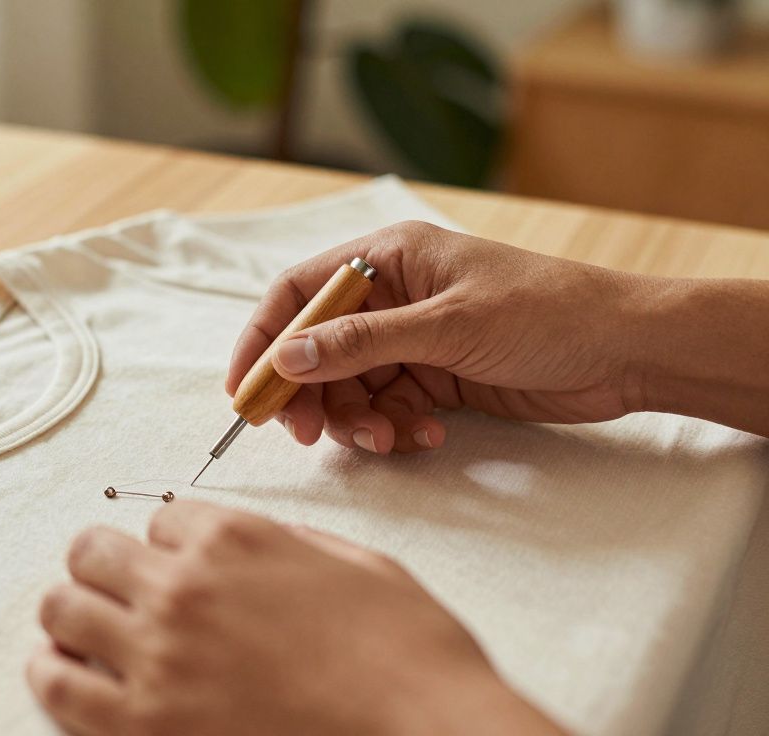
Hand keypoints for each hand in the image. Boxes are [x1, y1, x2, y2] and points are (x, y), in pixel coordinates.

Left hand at [27, 501, 563, 734]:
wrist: (427, 730)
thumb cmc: (406, 654)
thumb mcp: (355, 562)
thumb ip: (284, 542)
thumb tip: (248, 541)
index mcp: (233, 536)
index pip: (156, 519)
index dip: (169, 544)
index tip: (179, 566)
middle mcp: (182, 586)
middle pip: (90, 552)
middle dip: (104, 566)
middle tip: (118, 589)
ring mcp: (157, 656)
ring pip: (61, 610)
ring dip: (71, 614)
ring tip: (87, 630)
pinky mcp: (146, 725)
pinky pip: (58, 686)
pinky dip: (53, 674)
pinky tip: (65, 673)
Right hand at [227, 220, 649, 453]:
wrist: (627, 352)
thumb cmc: (545, 314)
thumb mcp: (448, 326)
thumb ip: (361, 343)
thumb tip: (286, 358)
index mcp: (389, 256)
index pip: (299, 293)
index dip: (263, 340)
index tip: (242, 390)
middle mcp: (393, 295)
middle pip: (317, 348)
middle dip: (310, 393)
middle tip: (305, 435)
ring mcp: (413, 339)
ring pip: (350, 386)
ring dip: (357, 419)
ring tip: (388, 438)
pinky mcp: (436, 377)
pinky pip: (388, 407)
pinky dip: (395, 427)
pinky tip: (425, 436)